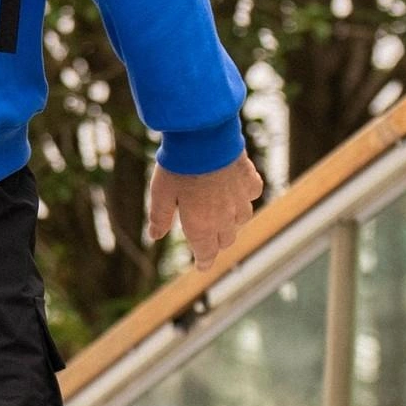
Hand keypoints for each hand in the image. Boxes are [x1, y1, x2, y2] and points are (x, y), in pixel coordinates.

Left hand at [149, 153, 263, 271]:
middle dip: (215, 242)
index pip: (206, 252)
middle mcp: (225, 217)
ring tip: (220, 217)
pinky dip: (244, 197)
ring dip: (231, 223)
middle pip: (226, 240)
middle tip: (206, 239)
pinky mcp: (249, 182)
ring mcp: (240, 200)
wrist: (204, 139)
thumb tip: (155, 236)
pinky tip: (236, 192)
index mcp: (201, 225)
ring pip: (241, 221)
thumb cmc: (178, 167)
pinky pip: (250, 196)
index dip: (204, 261)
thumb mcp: (159, 193)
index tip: (202, 266)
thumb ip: (160, 217)